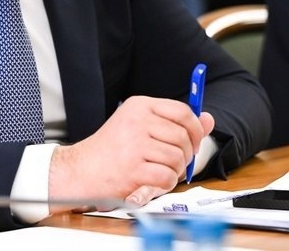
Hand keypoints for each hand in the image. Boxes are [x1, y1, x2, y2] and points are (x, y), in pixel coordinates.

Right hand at [48, 96, 213, 209]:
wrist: (80, 170)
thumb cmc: (111, 150)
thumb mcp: (140, 127)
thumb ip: (175, 123)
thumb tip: (208, 119)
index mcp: (139, 105)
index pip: (183, 112)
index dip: (196, 129)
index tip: (194, 141)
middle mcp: (137, 121)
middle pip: (184, 136)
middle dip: (186, 154)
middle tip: (174, 161)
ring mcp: (135, 144)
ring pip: (178, 158)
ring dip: (174, 170)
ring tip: (159, 171)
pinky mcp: (134, 169)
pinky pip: (167, 177)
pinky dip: (165, 183)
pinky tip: (152, 181)